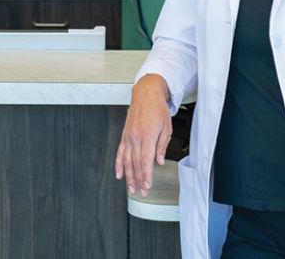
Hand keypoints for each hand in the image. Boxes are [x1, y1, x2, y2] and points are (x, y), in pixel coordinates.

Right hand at [115, 74, 172, 196]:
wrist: (146, 93)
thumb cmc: (157, 108)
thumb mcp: (167, 127)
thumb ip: (162, 146)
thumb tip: (159, 161)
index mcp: (147, 136)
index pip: (145, 162)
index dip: (146, 176)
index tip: (147, 187)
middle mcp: (135, 137)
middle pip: (135, 164)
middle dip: (138, 180)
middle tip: (140, 192)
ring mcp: (128, 136)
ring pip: (126, 160)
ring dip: (128, 176)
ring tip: (131, 188)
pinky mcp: (124, 134)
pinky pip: (120, 152)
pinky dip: (118, 164)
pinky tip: (118, 173)